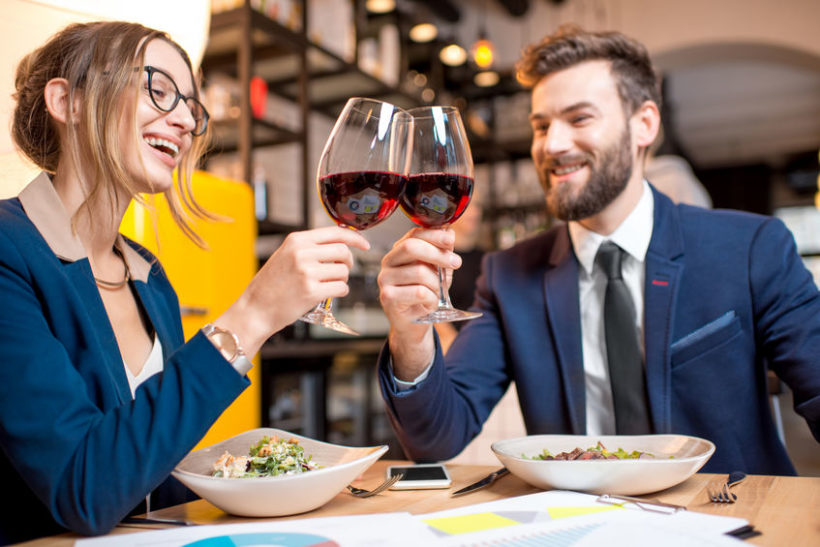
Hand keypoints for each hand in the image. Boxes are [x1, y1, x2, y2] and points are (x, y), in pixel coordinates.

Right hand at [217, 226, 369, 356]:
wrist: (255, 309)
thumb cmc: (271, 285)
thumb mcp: (285, 256)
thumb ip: (308, 248)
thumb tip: (339, 243)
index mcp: (296, 240)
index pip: (335, 232)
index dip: (355, 238)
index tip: (364, 245)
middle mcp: (302, 253)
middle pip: (343, 251)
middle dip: (348, 262)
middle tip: (342, 271)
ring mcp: (307, 272)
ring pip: (343, 271)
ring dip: (341, 279)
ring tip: (327, 285)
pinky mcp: (311, 291)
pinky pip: (341, 288)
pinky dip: (339, 292)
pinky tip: (327, 294)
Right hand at [377, 227, 461, 378]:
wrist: (414, 323)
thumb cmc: (424, 294)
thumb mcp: (437, 270)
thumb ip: (442, 251)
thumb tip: (449, 232)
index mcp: (398, 251)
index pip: (414, 234)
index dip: (434, 235)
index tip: (451, 240)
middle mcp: (388, 262)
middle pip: (411, 247)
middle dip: (438, 254)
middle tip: (456, 262)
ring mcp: (385, 280)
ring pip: (419, 272)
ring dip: (437, 284)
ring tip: (437, 292)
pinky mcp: (387, 297)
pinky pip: (418, 292)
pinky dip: (432, 298)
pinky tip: (430, 303)